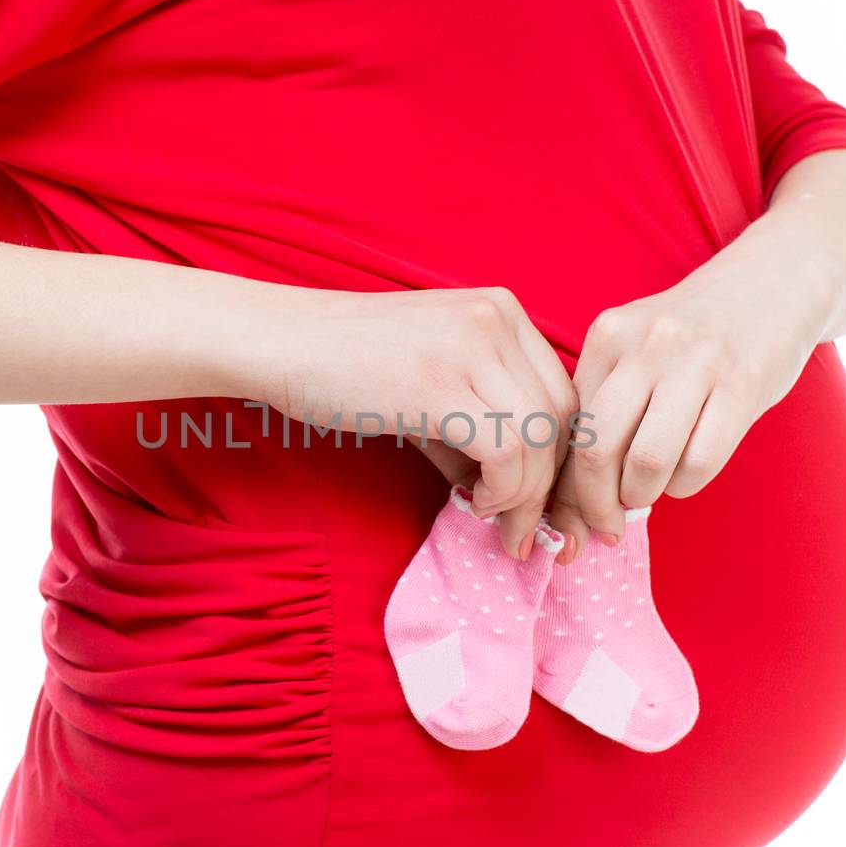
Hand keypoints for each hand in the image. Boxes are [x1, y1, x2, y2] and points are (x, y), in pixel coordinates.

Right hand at [246, 285, 575, 557]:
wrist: (280, 343)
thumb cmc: (348, 369)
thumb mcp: (432, 389)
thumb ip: (480, 434)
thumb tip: (523, 506)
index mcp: (502, 312)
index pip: (565, 394)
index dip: (564, 460)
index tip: (550, 509)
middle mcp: (497, 319)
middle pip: (564, 418)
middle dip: (555, 488)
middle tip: (533, 534)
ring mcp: (470, 347)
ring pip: (540, 438)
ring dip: (528, 497)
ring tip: (499, 523)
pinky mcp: (440, 384)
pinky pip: (507, 451)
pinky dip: (504, 491)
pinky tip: (477, 502)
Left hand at [547, 247, 831, 560]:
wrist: (772, 283)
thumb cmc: (692, 339)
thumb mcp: (636, 353)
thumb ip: (603, 409)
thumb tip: (567, 499)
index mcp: (608, 336)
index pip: (568, 426)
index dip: (560, 486)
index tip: (564, 522)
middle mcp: (647, 345)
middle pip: (598, 448)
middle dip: (595, 504)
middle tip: (605, 526)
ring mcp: (697, 362)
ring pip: (647, 461)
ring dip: (641, 495)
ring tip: (646, 493)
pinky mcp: (743, 384)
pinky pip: (700, 462)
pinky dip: (684, 485)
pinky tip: (684, 475)